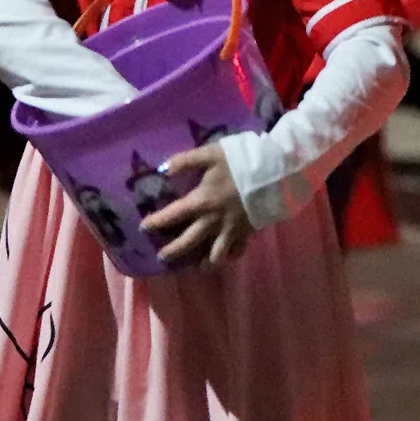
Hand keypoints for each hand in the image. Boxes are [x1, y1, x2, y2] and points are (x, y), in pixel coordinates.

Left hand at [140, 144, 254, 269]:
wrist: (275, 172)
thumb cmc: (240, 161)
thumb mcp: (210, 154)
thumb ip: (185, 161)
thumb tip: (163, 170)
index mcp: (201, 201)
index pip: (172, 216)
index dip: (156, 222)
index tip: (143, 228)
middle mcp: (213, 221)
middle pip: (189, 242)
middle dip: (173, 251)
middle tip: (162, 257)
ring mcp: (231, 230)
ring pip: (215, 256)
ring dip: (204, 263)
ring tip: (197, 267)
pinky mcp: (248, 232)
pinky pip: (237, 251)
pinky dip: (229, 256)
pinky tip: (224, 257)